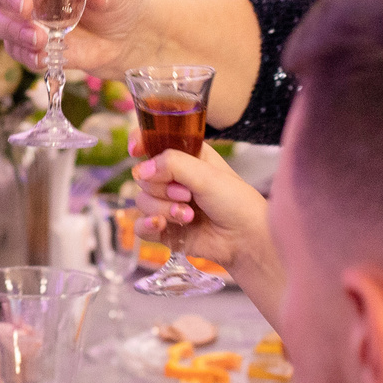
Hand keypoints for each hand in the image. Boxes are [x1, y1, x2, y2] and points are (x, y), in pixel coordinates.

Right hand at [130, 143, 280, 294]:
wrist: (246, 239)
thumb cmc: (236, 201)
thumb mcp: (207, 174)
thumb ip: (172, 165)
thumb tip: (141, 170)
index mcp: (186, 156)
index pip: (153, 143)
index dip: (140, 144)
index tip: (135, 151)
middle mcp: (173, 179)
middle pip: (143, 176)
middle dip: (162, 188)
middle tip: (187, 195)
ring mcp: (167, 205)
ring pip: (142, 201)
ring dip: (164, 209)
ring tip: (189, 216)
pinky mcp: (165, 229)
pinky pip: (140, 225)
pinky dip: (147, 224)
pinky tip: (161, 224)